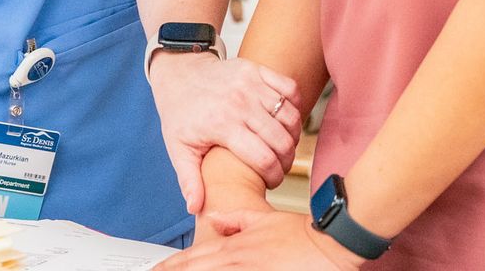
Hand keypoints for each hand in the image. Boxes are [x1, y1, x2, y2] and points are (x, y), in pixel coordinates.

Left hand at [148, 52, 301, 212]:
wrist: (179, 72)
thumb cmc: (180, 112)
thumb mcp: (178, 148)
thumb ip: (189, 179)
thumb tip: (197, 208)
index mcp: (222, 125)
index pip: (264, 159)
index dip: (274, 176)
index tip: (271, 181)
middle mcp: (239, 103)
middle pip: (282, 140)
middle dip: (287, 160)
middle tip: (279, 166)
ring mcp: (250, 83)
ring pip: (291, 116)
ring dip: (293, 135)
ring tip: (283, 145)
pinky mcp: (256, 70)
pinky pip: (290, 88)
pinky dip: (294, 105)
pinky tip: (284, 119)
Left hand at [161, 208, 362, 269]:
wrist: (330, 239)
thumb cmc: (299, 232)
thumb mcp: (263, 219)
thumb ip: (236, 219)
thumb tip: (213, 219)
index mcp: (234, 245)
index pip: (194, 258)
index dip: (172, 265)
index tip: (155, 270)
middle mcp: (238, 259)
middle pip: (197, 270)